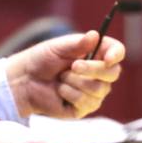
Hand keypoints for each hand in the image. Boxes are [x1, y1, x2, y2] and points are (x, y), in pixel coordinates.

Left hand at [5, 31, 123, 118]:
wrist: (25, 81)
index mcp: (94, 54)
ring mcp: (93, 92)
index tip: (108, 58)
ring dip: (75, 82)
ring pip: (99, 89)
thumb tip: (95, 35)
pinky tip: (60, 91)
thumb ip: (78, 43)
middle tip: (73, 66)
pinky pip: (87, 102)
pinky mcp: (84, 107)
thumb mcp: (58, 47)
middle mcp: (98, 73)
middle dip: (91, 69)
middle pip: (112, 73)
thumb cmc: (41, 60)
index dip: (116, 54)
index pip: (116, 52)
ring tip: (61, 78)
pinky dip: (70, 94)